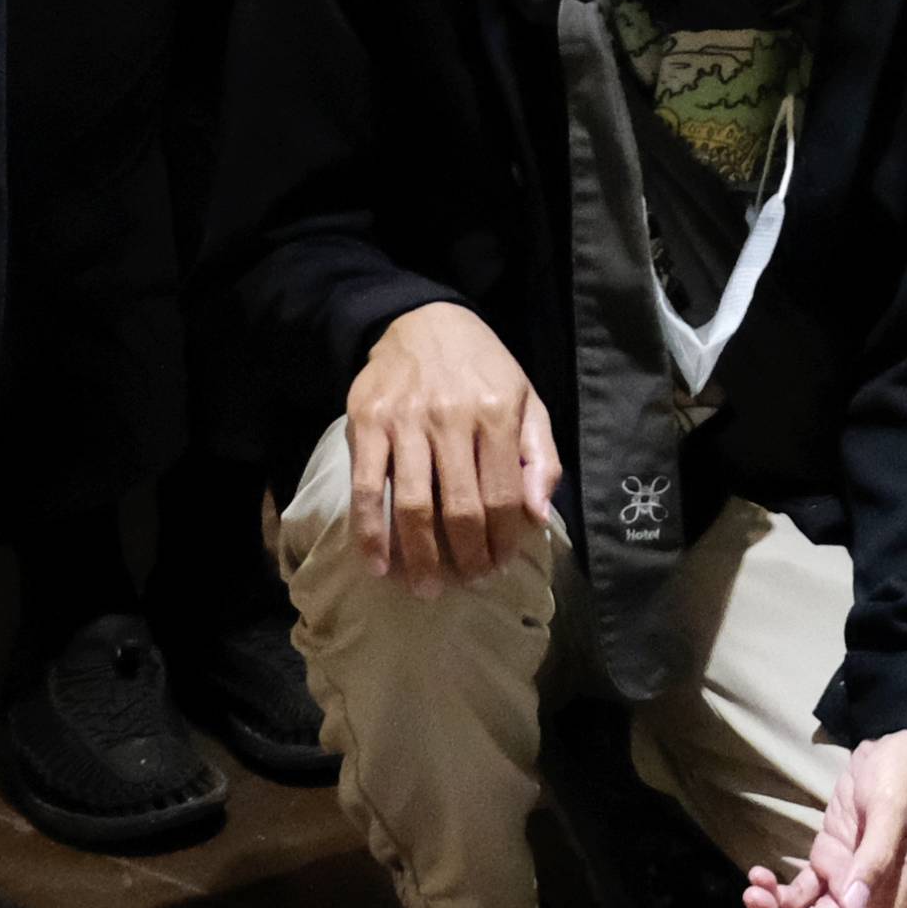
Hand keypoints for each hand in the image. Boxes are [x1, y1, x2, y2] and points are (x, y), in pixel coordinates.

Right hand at [342, 302, 556, 595]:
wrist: (422, 319)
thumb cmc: (482, 369)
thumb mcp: (527, 400)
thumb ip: (541, 457)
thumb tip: (538, 516)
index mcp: (496, 413)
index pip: (503, 496)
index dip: (503, 540)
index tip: (499, 566)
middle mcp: (451, 417)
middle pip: (460, 508)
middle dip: (466, 557)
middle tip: (467, 583)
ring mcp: (405, 422)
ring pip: (414, 505)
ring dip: (420, 557)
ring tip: (427, 588)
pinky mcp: (366, 423)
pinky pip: (368, 488)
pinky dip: (370, 532)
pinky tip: (378, 565)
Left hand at [742, 729, 906, 907]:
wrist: (899, 745)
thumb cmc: (906, 776)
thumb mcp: (892, 810)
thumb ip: (875, 858)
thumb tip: (851, 907)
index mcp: (893, 892)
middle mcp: (868, 896)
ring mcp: (844, 880)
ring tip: (754, 894)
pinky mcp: (827, 863)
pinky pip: (799, 893)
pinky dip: (775, 894)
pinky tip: (757, 877)